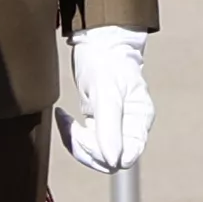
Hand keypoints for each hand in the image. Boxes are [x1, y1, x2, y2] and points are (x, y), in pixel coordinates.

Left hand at [58, 26, 153, 171]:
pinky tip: (63, 117)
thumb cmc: (106, 60)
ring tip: (64, 120)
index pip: (127, 155)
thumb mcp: (107, 91)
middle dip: (85, 148)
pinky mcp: (100, 123)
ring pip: (96, 154)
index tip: (84, 133)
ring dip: (76, 143)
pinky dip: (72, 135)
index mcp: (139, 120)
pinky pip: (86, 142)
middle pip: (109, 159)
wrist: (98, 41)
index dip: (104, 153)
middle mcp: (130, 127)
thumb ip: (110, 126)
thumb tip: (113, 160)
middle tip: (70, 125)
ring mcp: (115, 126)